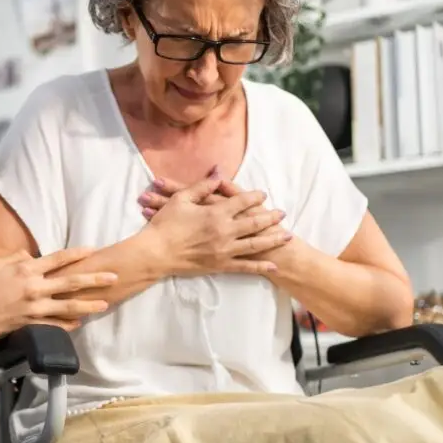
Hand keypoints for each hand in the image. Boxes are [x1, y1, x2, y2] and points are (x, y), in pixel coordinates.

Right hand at [0, 247, 117, 351]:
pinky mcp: (32, 323)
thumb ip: (15, 257)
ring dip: (89, 304)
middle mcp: (34, 287)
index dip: (77, 253)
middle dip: (95, 279)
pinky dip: (69, 324)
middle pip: (71, 282)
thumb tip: (30, 256)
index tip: (93, 250)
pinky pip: (56, 324)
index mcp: (26, 269)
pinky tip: (81, 322)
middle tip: (114, 277)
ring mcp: (35, 307)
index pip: (58, 259)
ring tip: (105, 303)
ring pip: (69, 305)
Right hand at [138, 177, 290, 275]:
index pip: (242, 202)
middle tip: (282, 213)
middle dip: (271, 217)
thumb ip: (202, 187)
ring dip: (273, 239)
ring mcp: (225, 250)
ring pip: (255, 245)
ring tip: (287, 235)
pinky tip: (273, 265)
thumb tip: (218, 176)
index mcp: (216, 213)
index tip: (262, 194)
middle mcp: (225, 231)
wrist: (156, 253)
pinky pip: (245, 267)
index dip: (254, 196)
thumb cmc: (165, 224)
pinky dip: (260, 266)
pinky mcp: (220, 265)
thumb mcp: (181, 199)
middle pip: (255, 223)